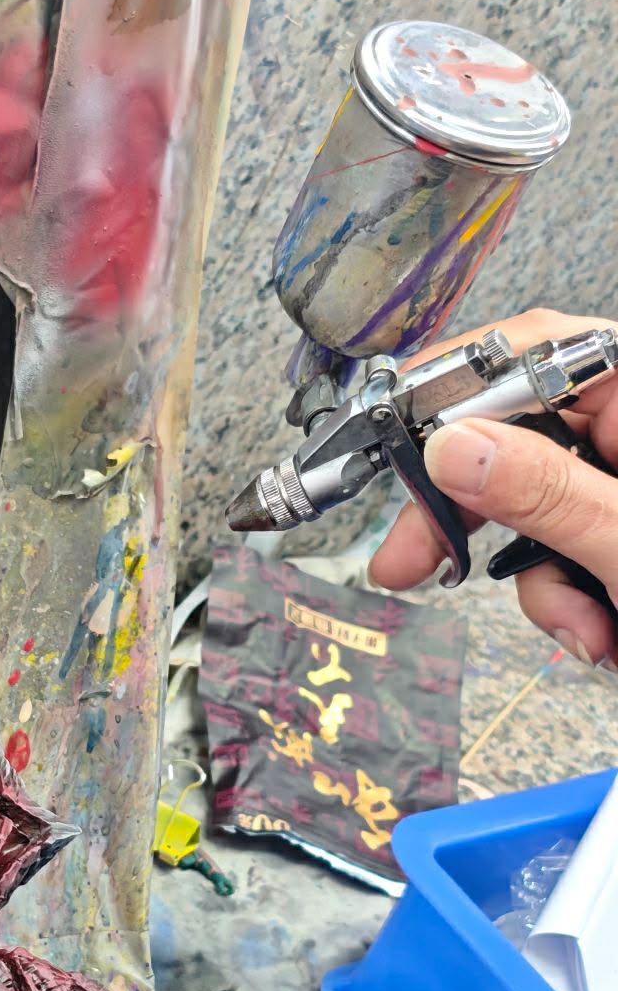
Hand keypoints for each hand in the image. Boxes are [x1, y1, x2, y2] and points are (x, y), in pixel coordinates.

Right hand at [369, 309, 617, 666]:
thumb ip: (546, 494)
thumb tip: (454, 446)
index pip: (534, 354)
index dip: (452, 395)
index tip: (393, 444)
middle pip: (521, 436)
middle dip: (476, 515)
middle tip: (410, 561)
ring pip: (541, 509)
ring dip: (547, 586)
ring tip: (589, 634)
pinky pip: (572, 553)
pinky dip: (575, 602)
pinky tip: (605, 636)